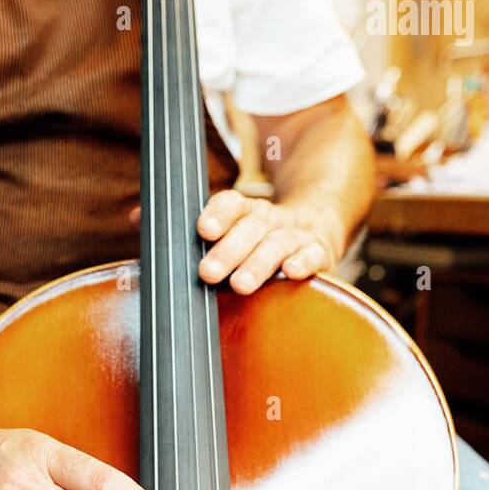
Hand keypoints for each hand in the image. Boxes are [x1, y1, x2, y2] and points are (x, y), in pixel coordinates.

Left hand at [196, 192, 343, 293]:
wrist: (316, 228)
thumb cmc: (262, 242)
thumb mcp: (238, 235)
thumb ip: (211, 247)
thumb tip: (168, 254)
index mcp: (247, 212)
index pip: (232, 205)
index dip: (218, 215)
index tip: (204, 230)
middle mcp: (271, 220)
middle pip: (251, 229)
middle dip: (228, 251)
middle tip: (208, 272)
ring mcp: (296, 234)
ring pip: (277, 244)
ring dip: (258, 264)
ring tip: (240, 284)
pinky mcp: (319, 252)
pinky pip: (312, 255)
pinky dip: (302, 262)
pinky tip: (291, 272)